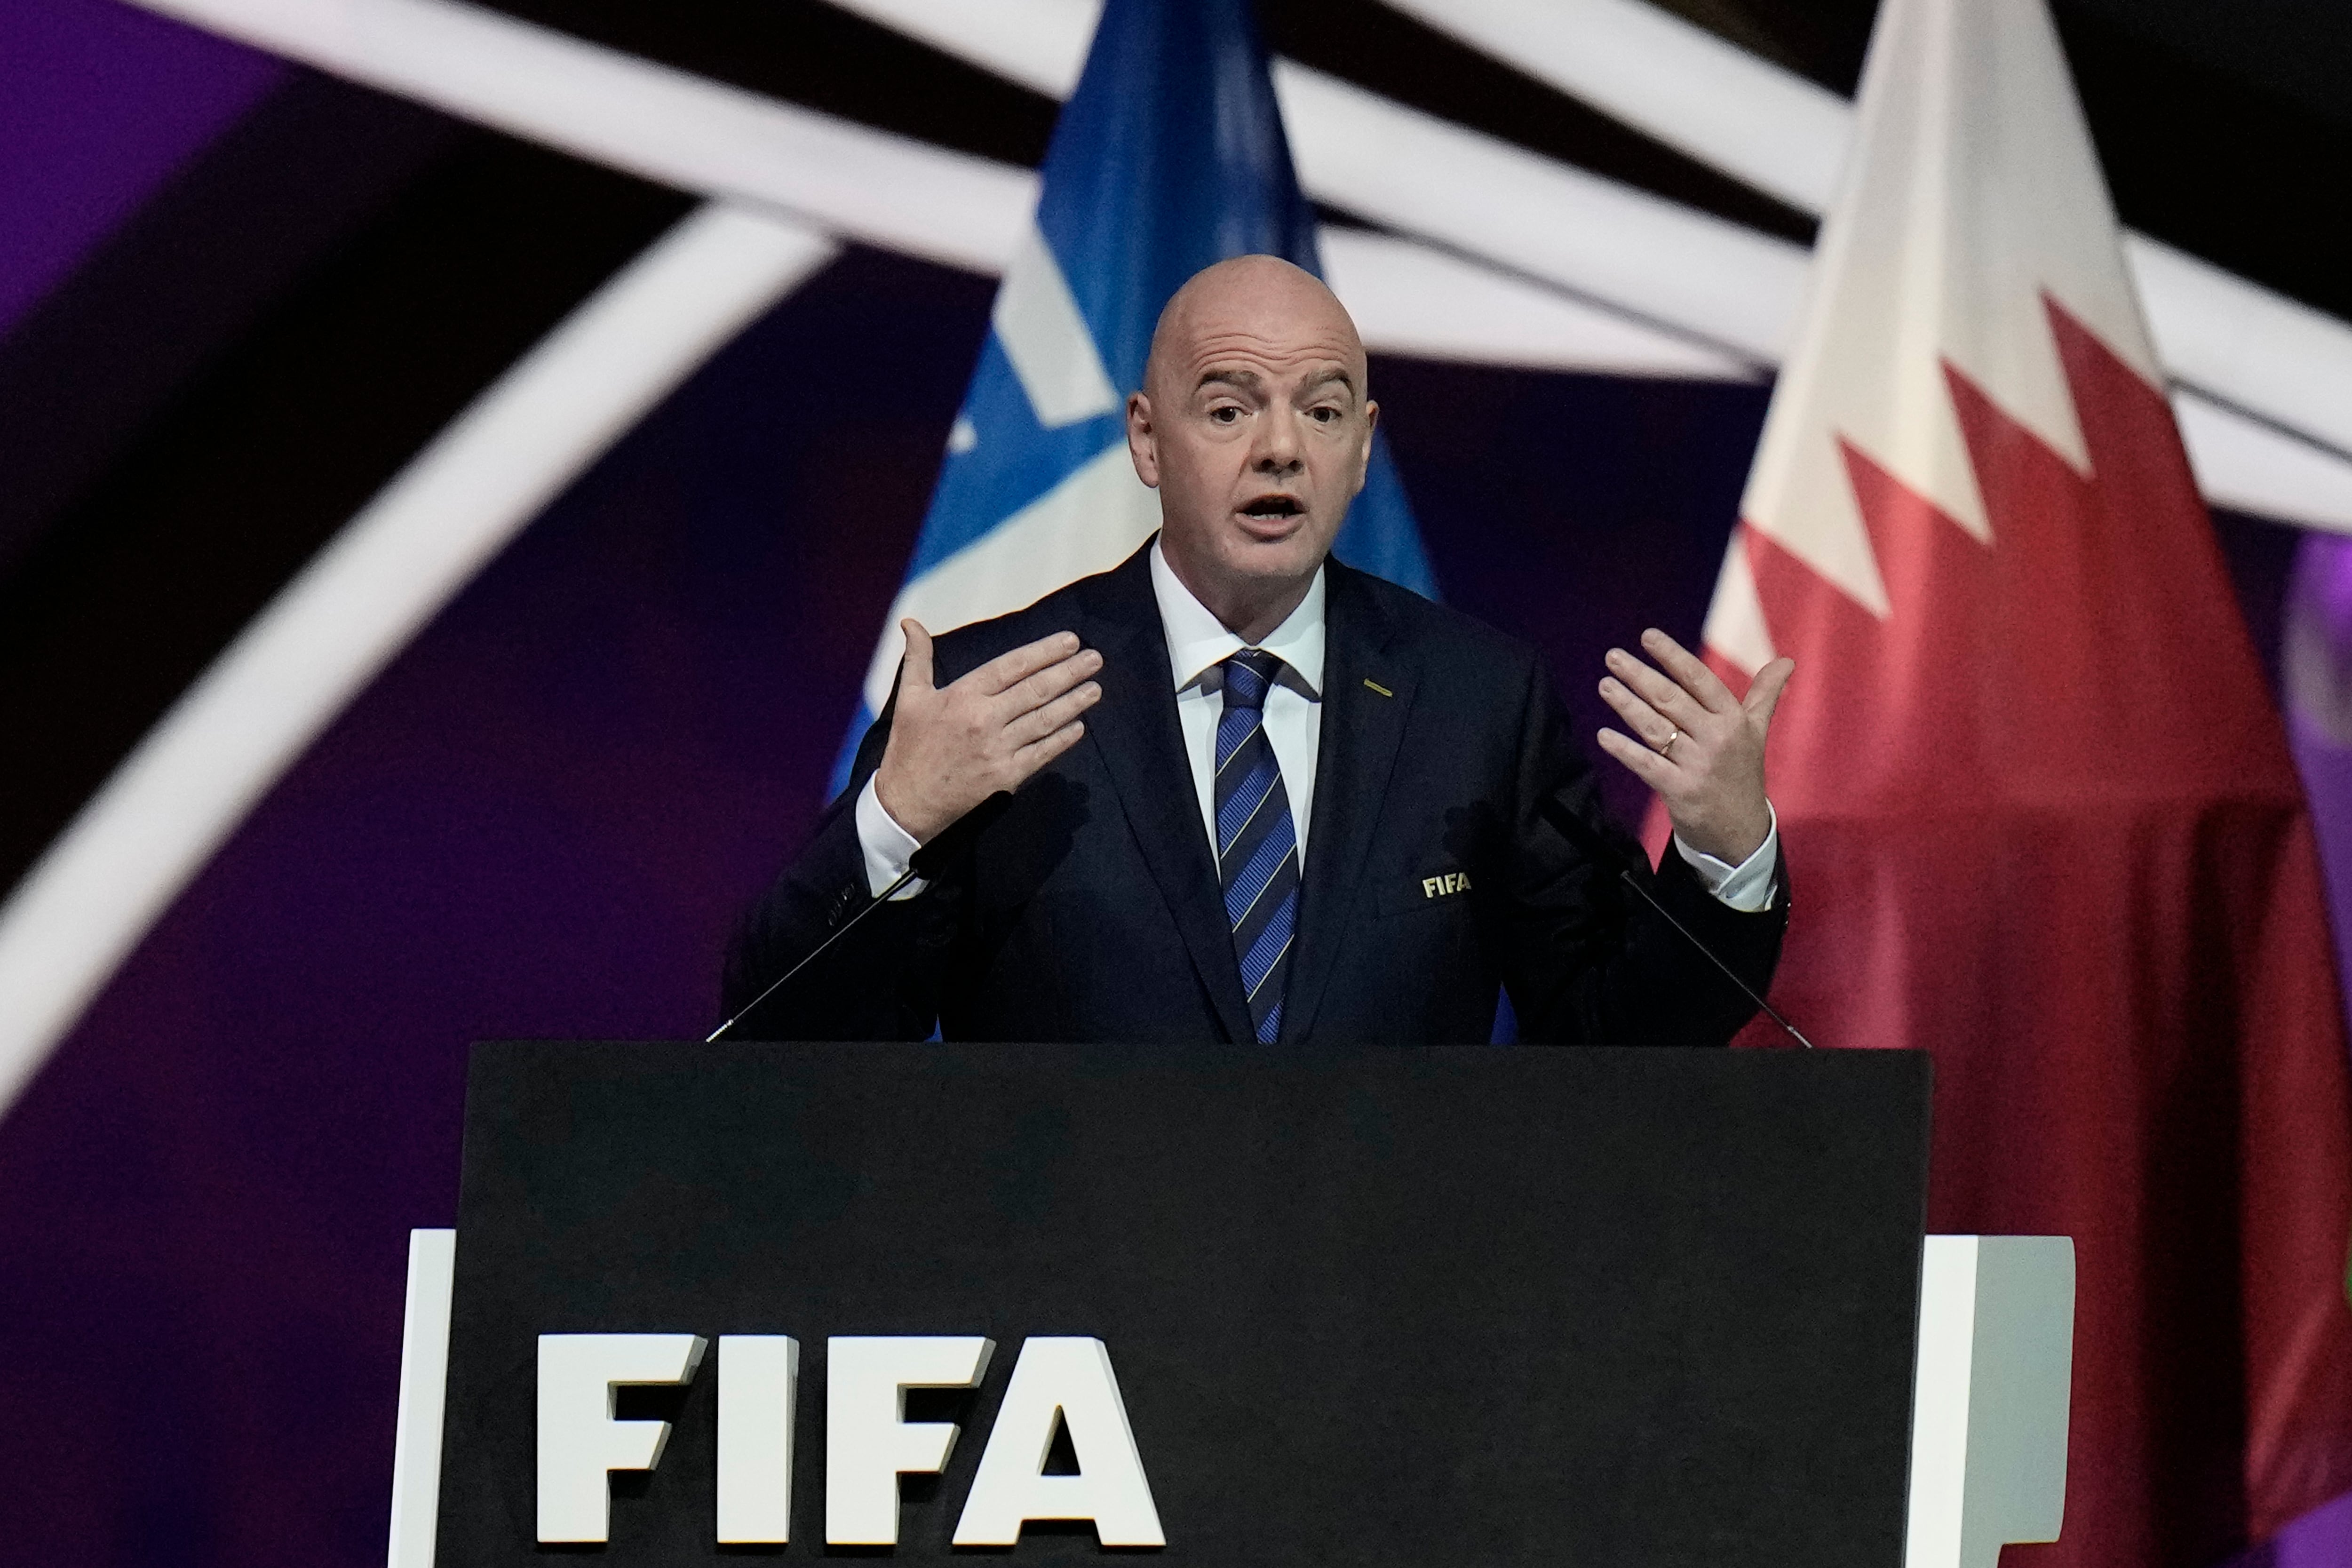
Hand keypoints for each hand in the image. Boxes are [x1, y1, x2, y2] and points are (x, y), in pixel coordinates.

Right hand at [874, 621, 1102, 843]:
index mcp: (962, 696)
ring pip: (1044, 720)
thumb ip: (918, 657)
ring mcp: (997, 750)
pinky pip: (1042, 753)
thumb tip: (909, 621)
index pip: (1011, 666)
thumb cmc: (909, 748)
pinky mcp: (1006, 778)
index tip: (1070, 641)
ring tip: (1095, 688)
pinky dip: (1062, 739)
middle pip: (1035, 690)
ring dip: (1073, 703)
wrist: (907, 804)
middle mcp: (983, 720)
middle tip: (1095, 658)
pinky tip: (1079, 726)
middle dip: (1069, 672)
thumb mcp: (909, 698)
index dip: (1044, 652)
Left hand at [1595, 629, 1792, 863]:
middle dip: (1640, 676)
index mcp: (1734, 720)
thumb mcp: (1757, 733)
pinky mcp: (1679, 791)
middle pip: (1672, 700)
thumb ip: (1765, 694)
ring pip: (1655, 728)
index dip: (1673, 657)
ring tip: (1605, 684)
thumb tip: (1787, 662)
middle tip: (1613, 657)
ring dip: (1627, 705)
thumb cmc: (1742, 774)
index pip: (1700, 680)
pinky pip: (1646, 764)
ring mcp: (1698, 765)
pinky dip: (1624, 750)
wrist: (1741, 832)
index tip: (1647, 636)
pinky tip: (1603, 735)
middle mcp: (1717, 739)